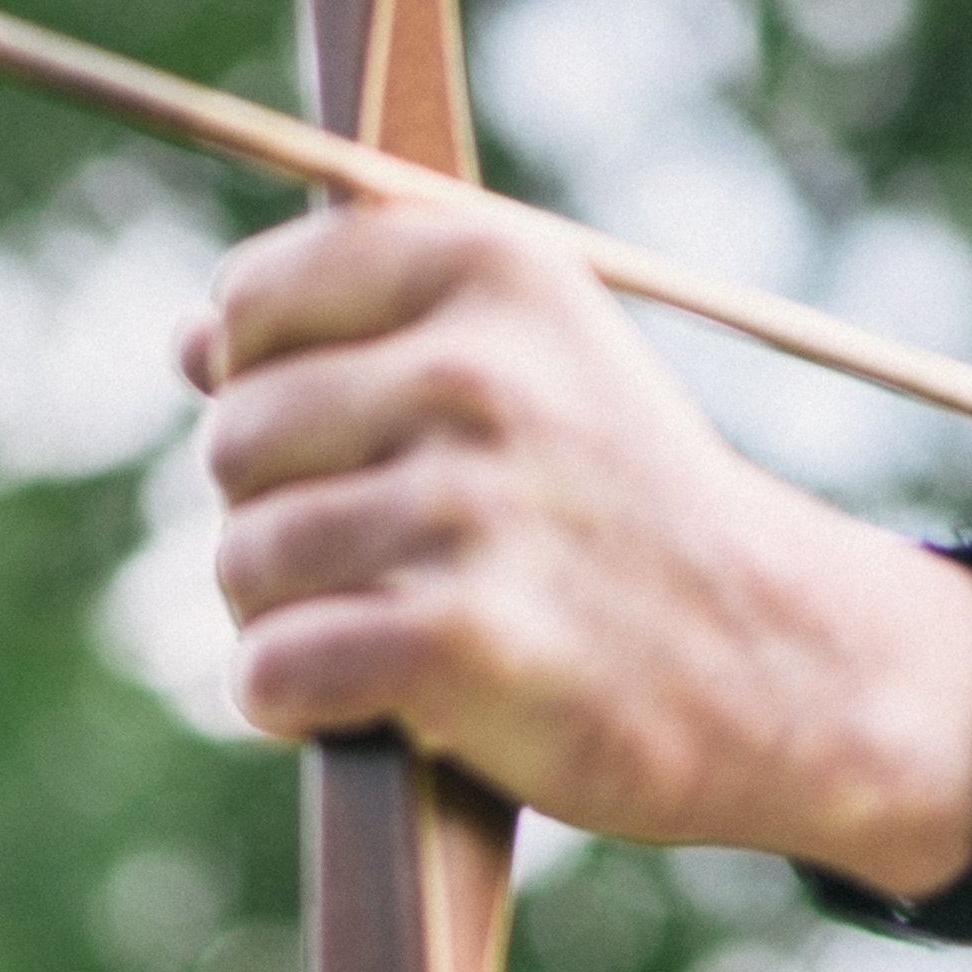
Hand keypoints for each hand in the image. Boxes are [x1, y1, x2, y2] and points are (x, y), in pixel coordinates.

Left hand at [182, 200, 971, 882]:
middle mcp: (479, 370)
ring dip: (292, 619)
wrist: (780, 663)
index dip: (269, 387)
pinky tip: (377, 702)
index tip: (356, 444)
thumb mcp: (532, 366)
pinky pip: (273, 670)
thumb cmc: (621, 514)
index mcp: (492, 266)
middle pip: (234, 442)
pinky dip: (297, 705)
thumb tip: (190, 339)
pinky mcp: (459, 639)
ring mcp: (470, 504)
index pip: (252, 302)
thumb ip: (361, 335)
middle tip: (396, 560)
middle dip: (282, 515)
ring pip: (243, 564)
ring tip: (403, 628)